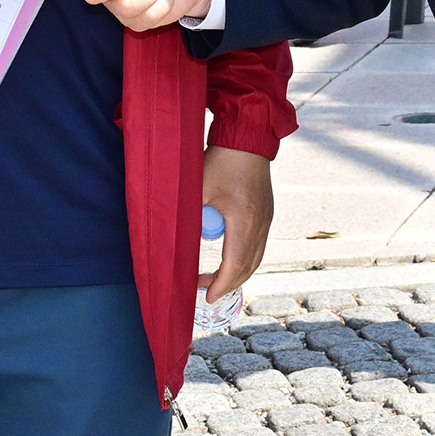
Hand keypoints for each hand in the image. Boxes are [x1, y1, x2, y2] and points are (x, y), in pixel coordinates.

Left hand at [202, 146, 273, 301]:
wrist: (247, 137)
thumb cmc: (221, 160)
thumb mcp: (198, 187)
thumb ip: (187, 214)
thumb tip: (167, 237)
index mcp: (244, 222)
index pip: (235, 265)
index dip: (221, 285)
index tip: (208, 298)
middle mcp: (261, 224)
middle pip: (248, 266)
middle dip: (227, 283)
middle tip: (206, 291)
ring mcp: (267, 219)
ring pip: (256, 258)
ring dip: (237, 272)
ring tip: (217, 279)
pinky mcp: (266, 212)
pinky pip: (258, 245)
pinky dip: (245, 258)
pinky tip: (230, 258)